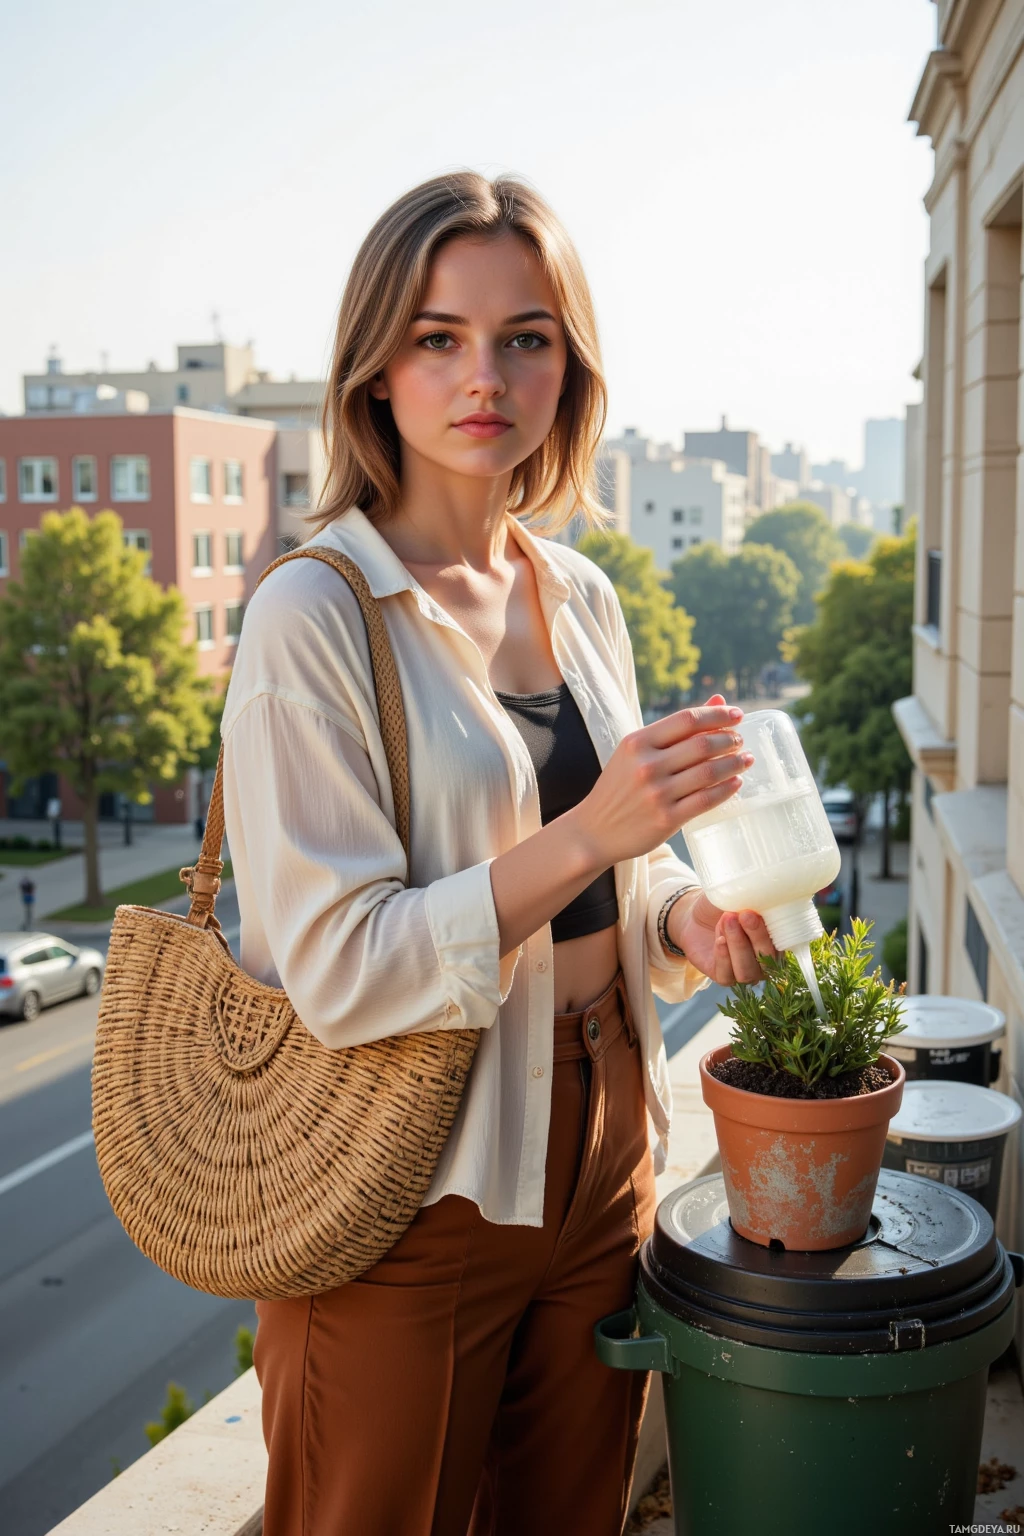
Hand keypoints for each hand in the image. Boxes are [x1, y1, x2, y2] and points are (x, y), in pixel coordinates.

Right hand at [571, 702, 752, 869]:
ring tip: (745, 760)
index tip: (737, 715)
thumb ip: (676, 728)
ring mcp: (656, 794)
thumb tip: (718, 700)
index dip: (717, 715)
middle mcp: (646, 766)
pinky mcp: (666, 819)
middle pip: (702, 744)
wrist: (594, 830)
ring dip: (734, 763)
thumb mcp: (637, 752)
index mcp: (637, 743)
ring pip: (709, 772)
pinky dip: (726, 789)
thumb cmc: (620, 787)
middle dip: (730, 739)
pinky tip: (736, 782)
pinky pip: (706, 799)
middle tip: (740, 741)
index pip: (686, 719)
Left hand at [667, 888, 777, 985]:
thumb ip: (754, 899)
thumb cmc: (725, 904)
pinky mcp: (724, 977)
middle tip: (744, 915)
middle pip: (768, 960)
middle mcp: (765, 960)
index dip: (774, 933)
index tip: (761, 913)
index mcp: (777, 941)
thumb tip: (765, 893)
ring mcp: (745, 971)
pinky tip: (719, 939)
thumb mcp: (740, 896)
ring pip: (748, 971)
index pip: (784, 945)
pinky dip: (724, 957)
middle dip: (757, 937)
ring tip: (727, 921)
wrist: (695, 914)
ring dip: (738, 946)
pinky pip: (728, 976)